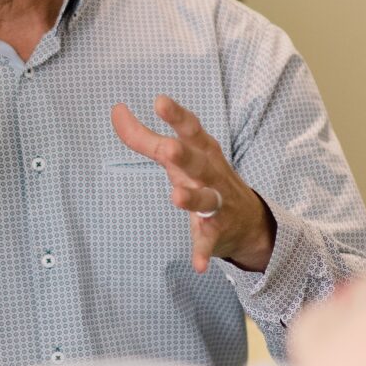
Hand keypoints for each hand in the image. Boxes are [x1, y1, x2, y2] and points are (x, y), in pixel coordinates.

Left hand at [111, 95, 275, 272]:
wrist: (249, 220)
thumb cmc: (202, 174)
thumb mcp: (178, 153)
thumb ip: (144, 135)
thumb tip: (116, 110)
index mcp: (202, 149)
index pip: (190, 128)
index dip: (176, 115)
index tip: (159, 100)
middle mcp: (210, 172)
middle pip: (196, 161)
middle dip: (183, 154)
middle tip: (168, 148)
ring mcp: (216, 201)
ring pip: (205, 199)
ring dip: (191, 199)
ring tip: (176, 197)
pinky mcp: (216, 230)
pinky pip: (208, 240)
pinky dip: (202, 251)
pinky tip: (197, 265)